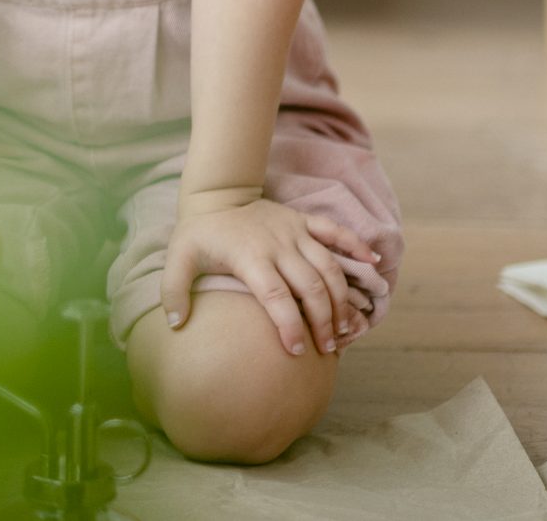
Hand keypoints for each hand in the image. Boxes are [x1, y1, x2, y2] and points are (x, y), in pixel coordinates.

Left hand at [160, 192, 379, 356]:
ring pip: (329, 267)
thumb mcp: (178, 258)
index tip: (297, 352)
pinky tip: (373, 265)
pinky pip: (336, 231)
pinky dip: (356, 246)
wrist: (216, 195)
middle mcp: (278, 244)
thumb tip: (176, 325)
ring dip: (341, 298)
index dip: (289, 325)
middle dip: (323, 321)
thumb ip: (173, 291)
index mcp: (250, 257)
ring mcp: (294, 231)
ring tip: (344, 328)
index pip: (276, 297)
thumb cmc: (199, 234)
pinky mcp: (305, 221)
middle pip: (311, 287)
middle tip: (327, 348)